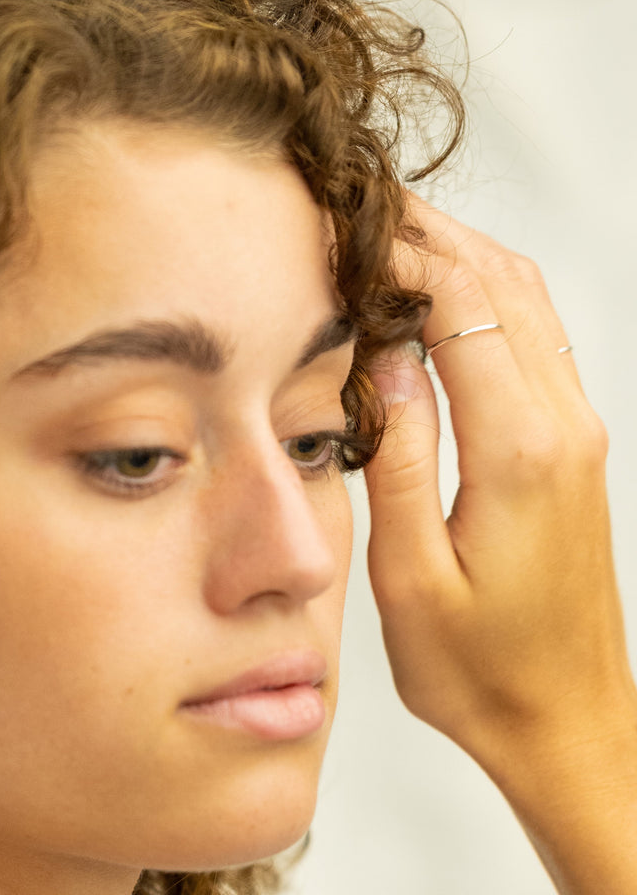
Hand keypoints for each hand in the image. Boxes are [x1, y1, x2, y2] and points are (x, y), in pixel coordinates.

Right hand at [364, 196, 636, 893]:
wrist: (568, 721)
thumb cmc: (481, 669)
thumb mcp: (409, 572)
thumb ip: (396, 451)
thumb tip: (379, 354)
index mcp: (518, 451)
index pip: (461, 308)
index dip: (401, 255)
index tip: (345, 227)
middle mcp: (561, 426)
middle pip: (501, 284)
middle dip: (431, 233)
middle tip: (363, 201)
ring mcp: (577, 432)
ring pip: (527, 301)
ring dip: (463, 255)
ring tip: (394, 230)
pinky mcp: (571, 446)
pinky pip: (536, 338)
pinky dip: (488, 295)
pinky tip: (442, 295)